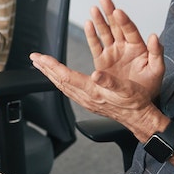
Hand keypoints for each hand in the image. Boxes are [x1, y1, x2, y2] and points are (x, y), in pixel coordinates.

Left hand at [31, 0, 164, 133]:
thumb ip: (109, 82)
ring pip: (63, 85)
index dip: (52, 66)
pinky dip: (60, 79)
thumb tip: (95, 75)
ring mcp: (86, 100)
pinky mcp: (89, 100)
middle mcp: (86, 96)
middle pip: (60, 81)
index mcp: (93, 91)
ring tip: (41, 64)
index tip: (41, 57)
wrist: (139, 116)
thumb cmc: (135, 101)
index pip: (66, 77)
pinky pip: (70, 88)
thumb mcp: (126, 89)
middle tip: (34, 57)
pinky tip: (59, 76)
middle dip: (46, 68)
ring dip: (51, 74)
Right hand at [84, 0, 164, 96]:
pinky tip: (88, 24)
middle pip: (116, 26)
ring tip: (94, 8)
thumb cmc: (150, 85)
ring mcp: (113, 52)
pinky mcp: (103, 60)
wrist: (137, 101)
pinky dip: (91, 35)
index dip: (124, 20)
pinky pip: (96, 45)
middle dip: (110, 12)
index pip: (130, 30)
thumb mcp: (157, 70)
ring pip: (105, 32)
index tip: (118, 11)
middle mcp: (125, 46)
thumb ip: (157, 53)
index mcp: (139, 47)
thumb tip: (155, 37)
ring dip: (100, 20)